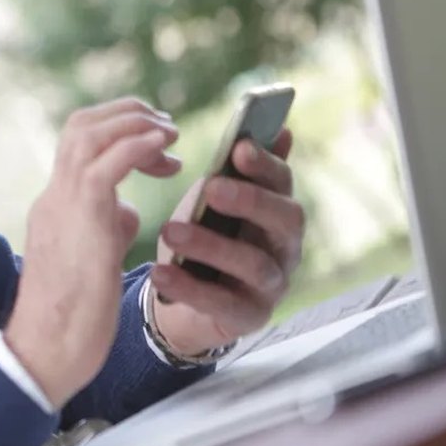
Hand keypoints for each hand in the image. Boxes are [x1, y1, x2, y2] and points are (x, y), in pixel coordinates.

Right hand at [5, 98, 180, 407]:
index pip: (79, 143)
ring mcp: (62, 204)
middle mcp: (54, 196)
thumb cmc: (72, 317)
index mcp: (56, 205)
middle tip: (168, 128)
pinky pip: (106, 164)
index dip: (120, 131)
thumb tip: (129, 209)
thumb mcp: (94, 258)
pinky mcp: (81, 219)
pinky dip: (137, 146)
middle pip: (81, 124)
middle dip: (128, 114)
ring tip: (171, 134)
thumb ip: (108, 225)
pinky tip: (166, 149)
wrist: (47, 350)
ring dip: (135, 123)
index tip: (158, 147)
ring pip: (88, 132)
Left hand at [151, 130, 304, 355]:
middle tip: (212, 188)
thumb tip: (279, 128)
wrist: (185, 298)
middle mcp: (285, 246)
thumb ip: (241, 171)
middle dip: (249, 201)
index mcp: (278, 210)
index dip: (264, 164)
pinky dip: (189, 287)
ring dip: (211, 245)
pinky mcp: (248, 317)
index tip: (238, 147)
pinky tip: (160, 272)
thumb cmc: (206, 237)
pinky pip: (221, 303)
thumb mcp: (217, 202)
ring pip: (253, 264)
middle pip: (284, 220)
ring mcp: (271, 285)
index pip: (283, 182)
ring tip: (170, 231)